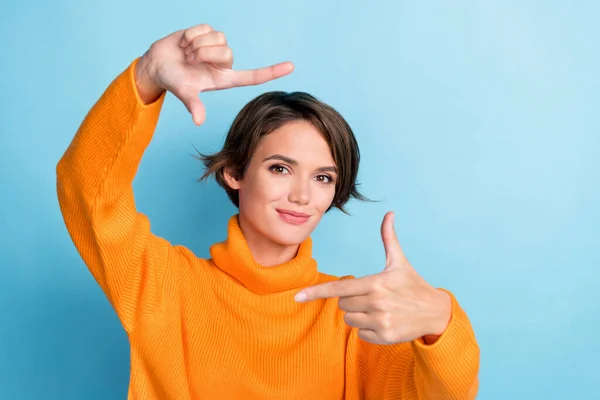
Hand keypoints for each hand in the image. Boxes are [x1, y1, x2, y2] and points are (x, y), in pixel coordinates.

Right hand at [135, 23, 293, 124]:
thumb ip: (193, 105)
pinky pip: (205, 28)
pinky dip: (191, 35)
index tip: (291, 67)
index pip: (253, 76)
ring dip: (197, 45)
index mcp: (224, 79)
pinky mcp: (208, 32)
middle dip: (205, 55)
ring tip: (187, 53)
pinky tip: (184, 43)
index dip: (272, 72)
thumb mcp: (185, 94)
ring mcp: (216, 46)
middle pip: (228, 53)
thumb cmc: (174, 82)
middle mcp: (224, 63)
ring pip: (217, 39)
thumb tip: (198, 121)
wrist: (158, 64)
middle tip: (191, 61)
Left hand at [294, 212, 451, 344]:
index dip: (316, 292)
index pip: (339, 289)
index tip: (297, 297)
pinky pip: (360, 334)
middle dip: (352, 300)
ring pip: (349, 320)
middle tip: (373, 297)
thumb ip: (389, 239)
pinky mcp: (384, 337)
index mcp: (376, 283)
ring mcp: (380, 321)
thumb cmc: (413, 285)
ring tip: (380, 309)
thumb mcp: (400, 262)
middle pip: (342, 304)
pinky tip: (385, 322)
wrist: (436, 312)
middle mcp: (376, 302)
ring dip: (359, 315)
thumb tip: (389, 214)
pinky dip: (369, 329)